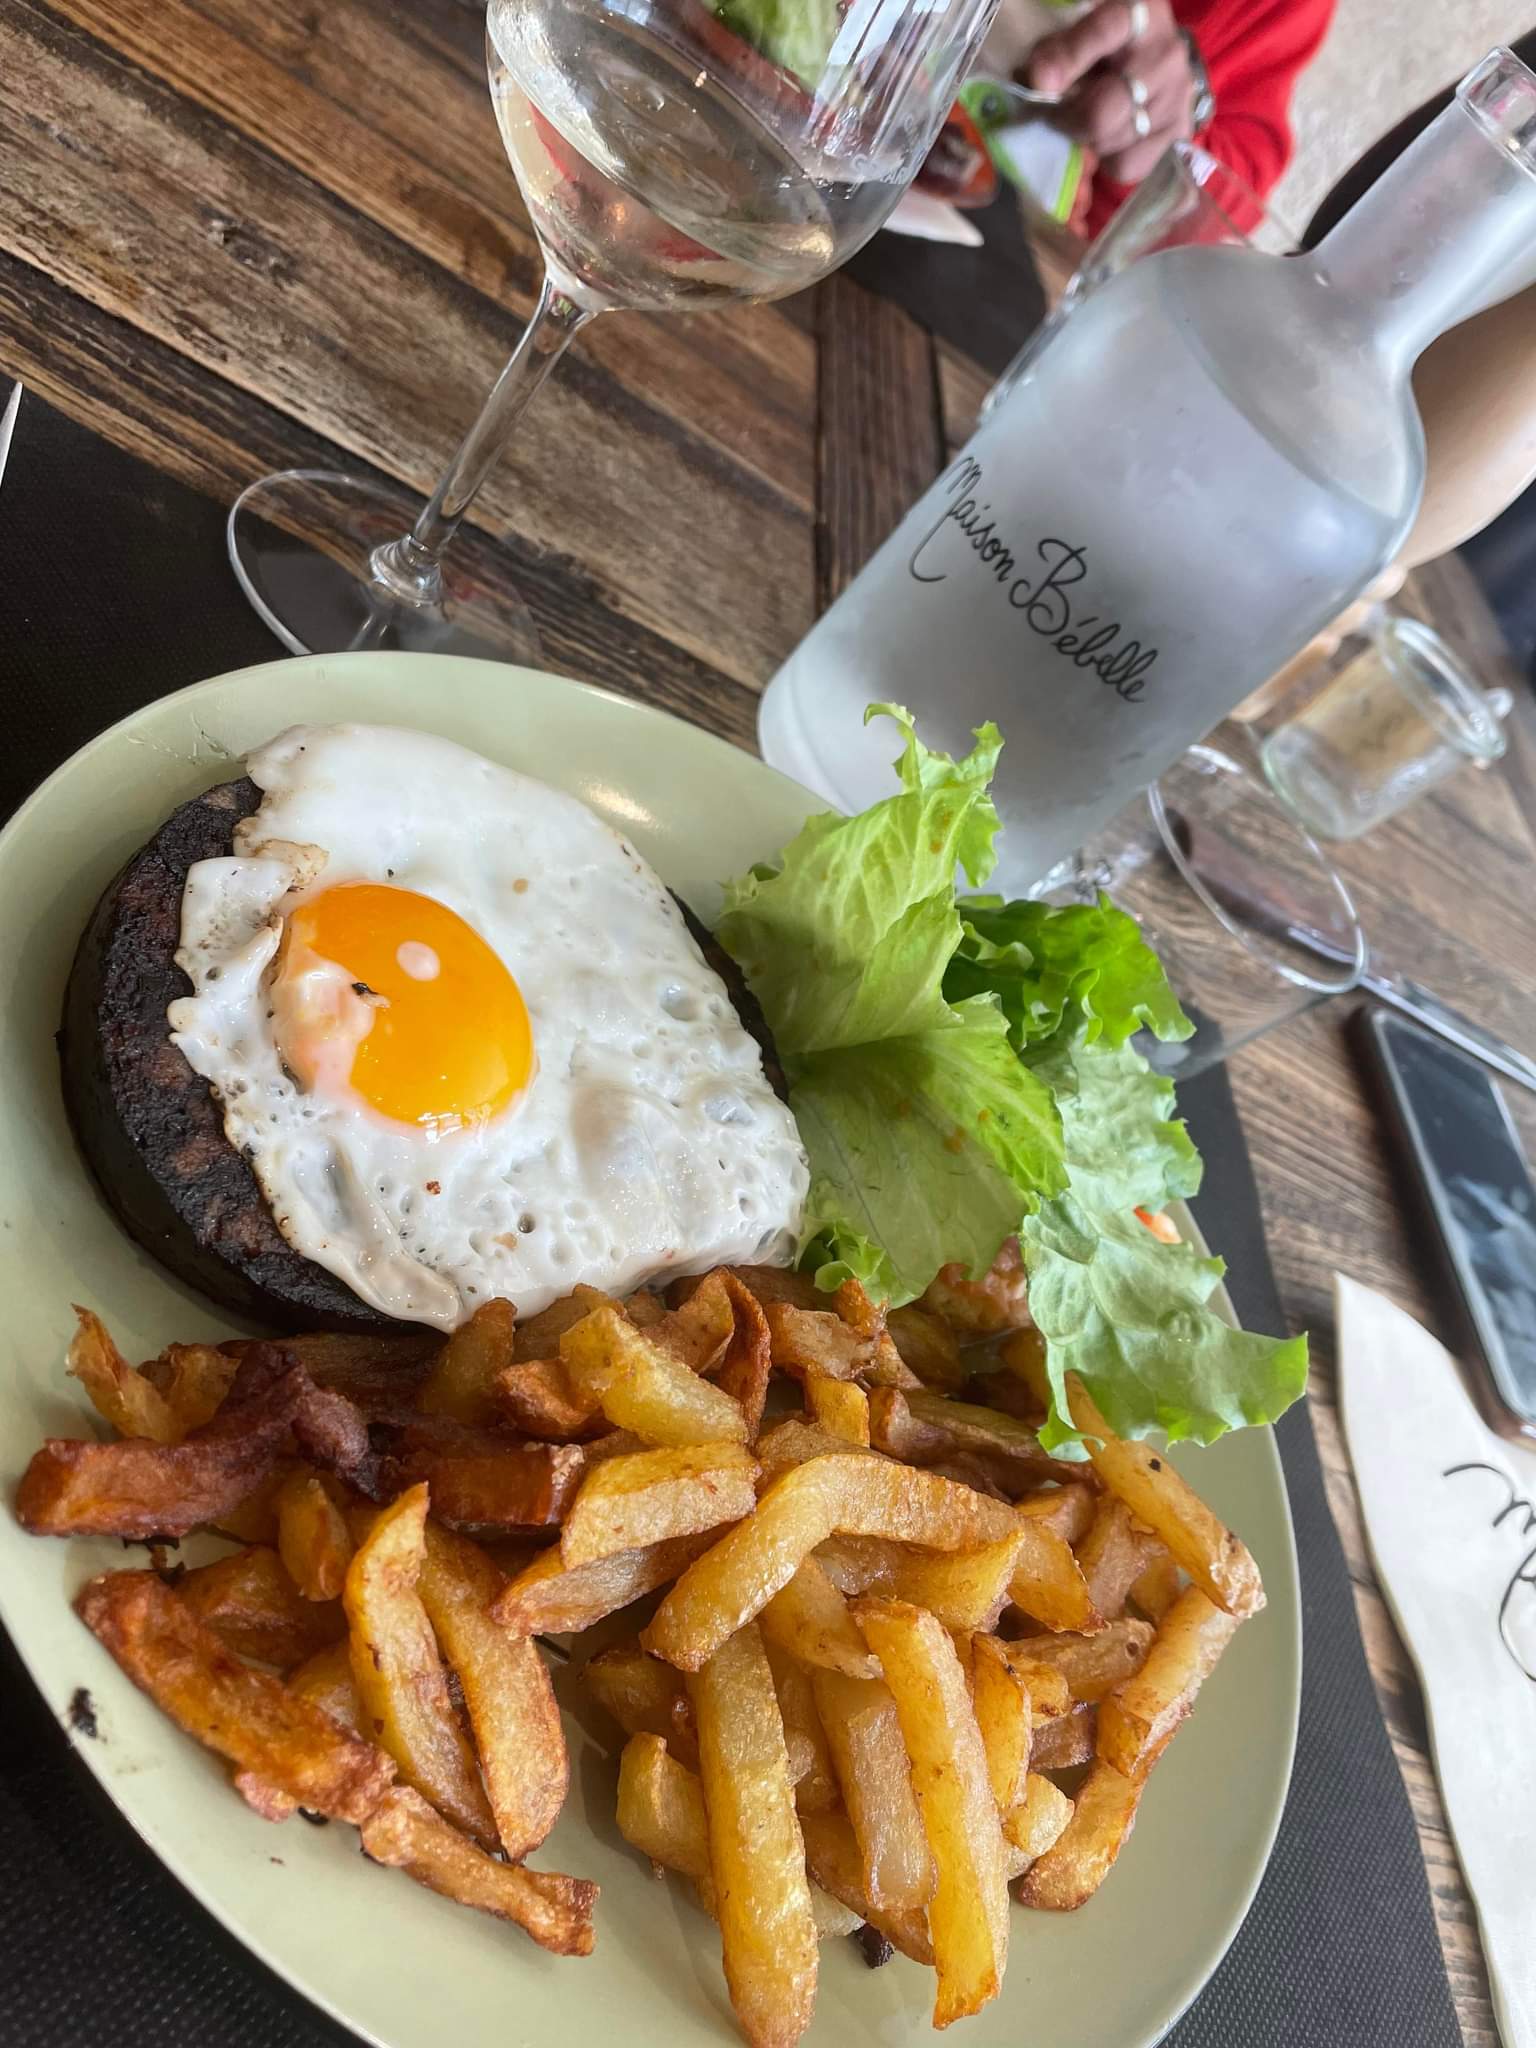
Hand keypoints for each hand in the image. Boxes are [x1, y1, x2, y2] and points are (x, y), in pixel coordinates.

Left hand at [1023, 0, 1193, 186]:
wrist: (1160, 58)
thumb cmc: (1110, 45)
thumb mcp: (1081, 32)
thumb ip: (1056, 52)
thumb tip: (1036, 83)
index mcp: (1137, 16)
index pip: (1103, 33)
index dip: (1068, 60)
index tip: (1039, 82)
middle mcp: (1163, 56)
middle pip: (1101, 113)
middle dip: (1068, 122)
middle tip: (1057, 118)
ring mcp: (1176, 97)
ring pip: (1110, 143)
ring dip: (1087, 141)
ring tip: (1088, 123)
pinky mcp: (1179, 131)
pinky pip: (1128, 166)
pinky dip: (1109, 160)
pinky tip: (1112, 139)